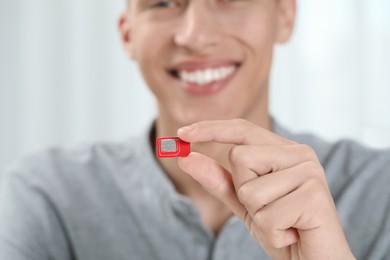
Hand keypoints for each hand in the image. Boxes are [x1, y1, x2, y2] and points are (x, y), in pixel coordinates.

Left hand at [177, 119, 354, 259]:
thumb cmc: (282, 229)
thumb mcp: (243, 203)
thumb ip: (218, 179)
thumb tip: (187, 158)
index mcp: (284, 150)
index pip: (242, 129)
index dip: (211, 129)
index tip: (181, 133)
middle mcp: (300, 154)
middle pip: (240, 157)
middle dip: (244, 192)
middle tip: (269, 210)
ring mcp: (310, 172)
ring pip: (250, 189)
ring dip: (258, 216)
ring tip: (283, 223)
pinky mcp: (315, 196)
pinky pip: (267, 215)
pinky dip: (272, 233)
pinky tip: (292, 233)